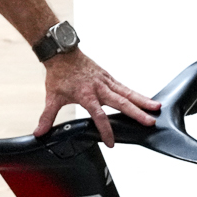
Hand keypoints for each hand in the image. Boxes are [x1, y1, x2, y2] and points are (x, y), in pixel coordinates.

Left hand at [38, 49, 161, 142]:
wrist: (62, 53)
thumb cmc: (59, 75)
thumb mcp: (52, 97)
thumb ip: (47, 117)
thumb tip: (39, 133)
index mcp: (86, 95)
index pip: (98, 116)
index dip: (105, 130)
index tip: (111, 143)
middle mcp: (99, 88)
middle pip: (121, 102)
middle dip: (136, 113)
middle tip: (150, 122)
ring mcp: (106, 81)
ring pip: (128, 93)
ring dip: (143, 101)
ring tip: (157, 108)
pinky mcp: (109, 77)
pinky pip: (125, 87)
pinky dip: (136, 94)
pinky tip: (146, 100)